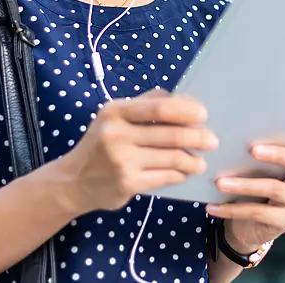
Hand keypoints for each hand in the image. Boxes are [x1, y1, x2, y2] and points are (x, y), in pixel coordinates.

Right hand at [58, 90, 218, 212]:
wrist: (73, 181)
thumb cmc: (101, 144)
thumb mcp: (114, 117)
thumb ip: (145, 105)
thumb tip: (185, 101)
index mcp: (115, 111)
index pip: (159, 107)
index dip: (186, 110)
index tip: (203, 114)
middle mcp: (117, 134)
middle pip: (170, 134)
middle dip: (198, 137)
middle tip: (212, 141)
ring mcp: (122, 160)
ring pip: (172, 157)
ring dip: (192, 160)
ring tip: (200, 162)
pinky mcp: (128, 183)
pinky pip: (165, 177)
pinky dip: (179, 174)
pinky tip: (184, 173)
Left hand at [206, 108, 284, 252]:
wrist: (246, 225)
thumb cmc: (250, 182)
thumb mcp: (254, 164)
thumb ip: (254, 146)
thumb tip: (228, 122)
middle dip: (279, 154)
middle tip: (253, 149)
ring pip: (275, 188)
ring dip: (245, 184)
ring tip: (220, 182)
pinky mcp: (284, 221)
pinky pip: (257, 213)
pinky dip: (232, 209)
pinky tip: (212, 206)